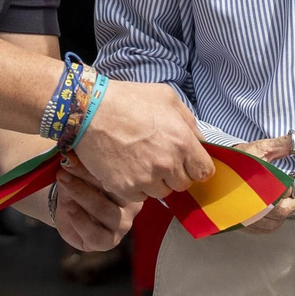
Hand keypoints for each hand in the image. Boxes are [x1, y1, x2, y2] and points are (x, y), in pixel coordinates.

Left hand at [52, 161, 142, 251]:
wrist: (69, 211)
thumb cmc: (81, 187)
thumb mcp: (81, 174)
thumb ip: (81, 166)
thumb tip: (71, 156)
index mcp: (132, 186)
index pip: (118, 173)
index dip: (96, 164)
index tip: (76, 155)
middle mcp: (133, 206)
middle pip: (112, 190)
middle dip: (86, 177)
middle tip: (66, 167)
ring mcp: (123, 225)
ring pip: (103, 210)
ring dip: (81, 195)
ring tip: (64, 183)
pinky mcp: (109, 242)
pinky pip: (95, 233)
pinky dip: (80, 219)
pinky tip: (69, 208)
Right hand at [73, 80, 213, 201]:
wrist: (89, 111)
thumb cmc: (129, 100)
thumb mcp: (167, 98)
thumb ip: (189, 122)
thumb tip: (199, 141)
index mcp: (182, 142)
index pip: (204, 172)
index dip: (197, 167)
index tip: (189, 163)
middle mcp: (167, 164)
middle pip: (183, 184)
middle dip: (175, 173)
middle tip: (160, 157)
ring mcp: (145, 179)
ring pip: (161, 192)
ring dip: (156, 181)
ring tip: (141, 160)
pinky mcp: (125, 188)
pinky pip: (140, 196)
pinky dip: (136, 187)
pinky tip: (127, 167)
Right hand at [235, 122, 294, 233]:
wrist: (213, 172)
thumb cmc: (238, 160)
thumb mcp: (263, 148)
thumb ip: (288, 142)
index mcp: (262, 188)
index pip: (290, 191)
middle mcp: (255, 209)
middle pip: (286, 210)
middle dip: (291, 196)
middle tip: (287, 184)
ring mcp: (249, 220)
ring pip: (277, 222)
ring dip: (282, 209)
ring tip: (277, 194)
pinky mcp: (244, 226)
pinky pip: (266, 228)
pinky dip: (271, 219)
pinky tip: (268, 206)